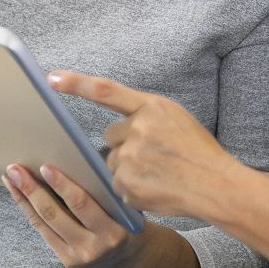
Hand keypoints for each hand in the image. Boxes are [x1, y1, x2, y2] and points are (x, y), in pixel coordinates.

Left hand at [2, 161, 141, 267]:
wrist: (127, 256)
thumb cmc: (125, 221)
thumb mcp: (123, 206)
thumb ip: (101, 190)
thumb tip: (67, 162)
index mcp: (113, 231)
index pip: (81, 204)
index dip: (61, 185)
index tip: (45, 167)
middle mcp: (93, 247)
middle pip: (55, 214)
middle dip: (32, 189)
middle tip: (16, 169)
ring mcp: (76, 256)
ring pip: (43, 222)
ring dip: (24, 197)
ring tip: (10, 177)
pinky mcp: (65, 259)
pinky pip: (42, 230)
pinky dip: (28, 209)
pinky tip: (18, 193)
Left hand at [47, 70, 242, 217]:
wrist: (216, 185)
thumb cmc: (198, 152)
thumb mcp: (176, 119)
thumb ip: (145, 116)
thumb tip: (115, 129)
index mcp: (152, 107)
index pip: (105, 90)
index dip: (76, 83)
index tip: (52, 78)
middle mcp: (138, 129)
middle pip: (111, 136)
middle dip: (125, 145)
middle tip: (153, 155)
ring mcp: (131, 158)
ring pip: (113, 162)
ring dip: (128, 169)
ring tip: (159, 174)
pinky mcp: (127, 185)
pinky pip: (118, 185)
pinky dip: (132, 189)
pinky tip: (155, 189)